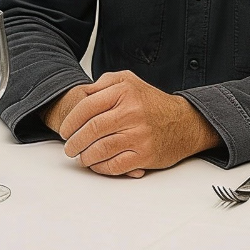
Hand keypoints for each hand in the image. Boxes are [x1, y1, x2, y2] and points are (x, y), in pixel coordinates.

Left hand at [56, 70, 218, 176]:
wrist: (184, 122)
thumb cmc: (152, 103)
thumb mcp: (129, 81)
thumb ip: (104, 84)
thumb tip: (81, 96)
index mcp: (124, 91)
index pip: (87, 106)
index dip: (71, 121)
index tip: (64, 130)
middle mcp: (132, 112)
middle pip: (91, 129)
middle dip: (74, 142)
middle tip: (69, 147)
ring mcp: (139, 135)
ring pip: (100, 149)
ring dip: (85, 156)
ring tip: (80, 157)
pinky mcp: (145, 155)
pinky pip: (114, 165)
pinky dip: (100, 168)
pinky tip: (96, 164)